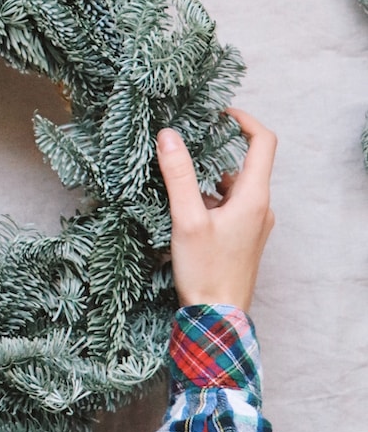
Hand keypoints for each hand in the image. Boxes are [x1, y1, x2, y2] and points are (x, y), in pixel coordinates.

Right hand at [156, 107, 275, 313]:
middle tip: (186, 143)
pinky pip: (229, 206)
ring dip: (208, 178)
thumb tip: (169, 135)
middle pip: (246, 163)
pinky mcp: (243, 238)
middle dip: (215, 150)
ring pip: (233, 187)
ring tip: (176, 179)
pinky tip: (182, 210)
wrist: (217, 318)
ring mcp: (254, 224)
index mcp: (253, 197)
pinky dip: (209, 199)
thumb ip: (178, 174)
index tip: (219, 112)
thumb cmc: (205, 271)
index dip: (244, 119)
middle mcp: (260, 207)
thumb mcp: (186, 218)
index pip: (263, 142)